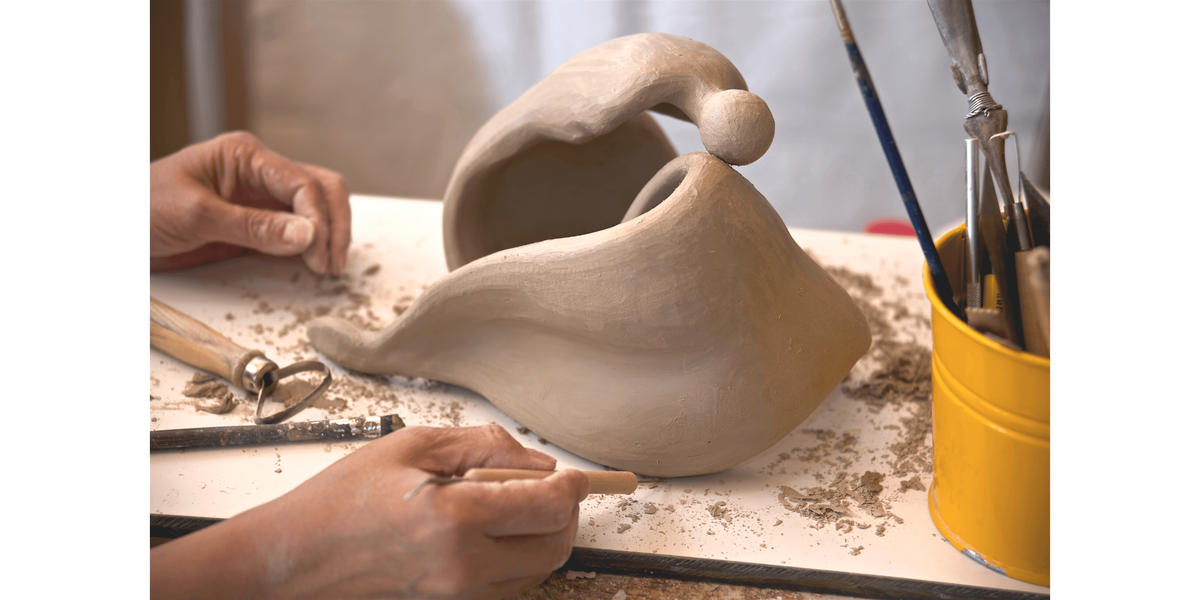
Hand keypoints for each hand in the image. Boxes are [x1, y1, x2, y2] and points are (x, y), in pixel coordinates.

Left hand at [148, 131, 350, 274]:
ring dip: (330, 232)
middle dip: (334, 224)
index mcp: (245, 155)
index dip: (318, 219)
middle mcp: (260, 170)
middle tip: (330, 264)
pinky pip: (298, 226)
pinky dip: (313, 242)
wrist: (125, 231)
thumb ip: (253, 226)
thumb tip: (308, 235)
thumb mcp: (196, 216)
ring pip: (318, 205)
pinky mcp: (259, 220)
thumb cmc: (145, 210)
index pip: (302, 182)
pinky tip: (314, 262)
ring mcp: (262, 195)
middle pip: (321, 187)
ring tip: (328, 266)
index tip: (317, 255)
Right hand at [148, 425, 590, 599]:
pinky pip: (506, 582)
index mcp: (452, 518)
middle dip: (565, 513)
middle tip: (546, 486)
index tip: (575, 473)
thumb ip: (484, 448)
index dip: (573, 486)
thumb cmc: (340, 500)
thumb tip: (537, 460)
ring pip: (536, 569)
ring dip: (540, 535)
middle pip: (556, 546)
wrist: (292, 563)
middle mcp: (463, 567)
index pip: (548, 506)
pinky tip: (481, 527)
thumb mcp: (411, 447)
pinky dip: (513, 554)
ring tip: (503, 504)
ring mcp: (458, 595)